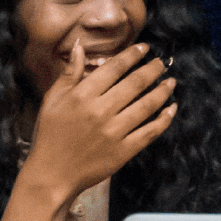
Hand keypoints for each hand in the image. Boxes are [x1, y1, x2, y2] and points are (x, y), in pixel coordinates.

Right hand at [20, 40, 177, 203]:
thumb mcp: (53, 100)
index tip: (144, 48)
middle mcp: (100, 111)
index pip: (114, 68)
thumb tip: (79, 46)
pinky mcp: (123, 151)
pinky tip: (171, 109)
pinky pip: (149, 132)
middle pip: (134, 84)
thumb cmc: (49, 135)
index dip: (132, 55)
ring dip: (162, 91)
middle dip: (152, 70)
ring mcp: (113, 132)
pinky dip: (164, 119)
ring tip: (171, 82)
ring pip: (146, 105)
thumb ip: (70, 73)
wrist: (52, 174)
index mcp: (82, 96)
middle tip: (162, 63)